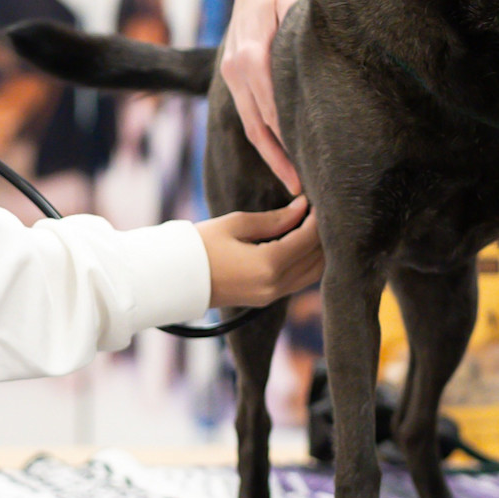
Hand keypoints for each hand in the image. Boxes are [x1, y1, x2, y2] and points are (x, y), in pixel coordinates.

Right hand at [195, 194, 322, 306]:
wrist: (175, 278)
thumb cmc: (201, 245)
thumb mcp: (236, 224)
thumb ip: (274, 219)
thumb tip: (302, 208)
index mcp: (269, 264)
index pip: (309, 238)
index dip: (317, 217)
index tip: (316, 198)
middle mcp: (276, 284)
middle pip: (318, 258)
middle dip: (322, 233)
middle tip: (316, 210)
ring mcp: (273, 295)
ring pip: (313, 272)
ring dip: (317, 249)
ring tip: (309, 224)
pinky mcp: (268, 299)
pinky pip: (300, 280)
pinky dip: (307, 261)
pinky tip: (299, 242)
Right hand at [219, 0, 310, 190]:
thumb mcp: (299, 0)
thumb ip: (303, 35)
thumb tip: (319, 70)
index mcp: (251, 56)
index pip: (272, 112)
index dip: (292, 145)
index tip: (313, 172)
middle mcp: (236, 70)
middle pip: (260, 127)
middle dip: (283, 161)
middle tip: (309, 194)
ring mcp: (232, 75)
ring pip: (253, 126)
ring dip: (274, 157)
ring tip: (298, 187)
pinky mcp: (236, 77)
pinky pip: (252, 114)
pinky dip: (267, 140)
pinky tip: (286, 159)